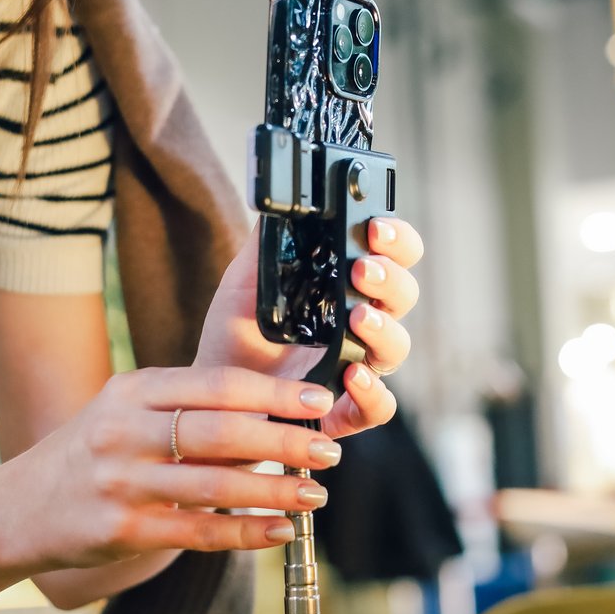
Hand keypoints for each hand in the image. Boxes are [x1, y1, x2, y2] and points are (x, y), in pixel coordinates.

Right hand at [0, 367, 344, 571]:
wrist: (17, 508)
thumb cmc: (90, 452)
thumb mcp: (125, 409)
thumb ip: (185, 405)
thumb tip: (270, 411)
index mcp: (133, 390)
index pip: (216, 385)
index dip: (273, 393)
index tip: (318, 400)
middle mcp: (124, 431)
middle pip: (221, 431)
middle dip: (284, 441)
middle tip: (328, 449)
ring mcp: (121, 482)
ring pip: (214, 484)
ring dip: (274, 490)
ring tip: (315, 494)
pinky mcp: (121, 530)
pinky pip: (196, 532)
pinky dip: (244, 531)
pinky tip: (279, 530)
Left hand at [195, 217, 424, 439]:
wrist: (211, 394)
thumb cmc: (234, 335)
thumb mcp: (243, 282)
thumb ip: (265, 244)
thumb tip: (276, 202)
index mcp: (347, 288)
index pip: (391, 255)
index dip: (395, 237)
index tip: (374, 226)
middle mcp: (362, 325)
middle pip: (404, 294)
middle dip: (390, 276)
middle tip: (362, 268)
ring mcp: (359, 368)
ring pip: (398, 347)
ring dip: (385, 328)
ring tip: (358, 317)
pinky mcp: (345, 411)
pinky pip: (379, 407)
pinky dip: (374, 393)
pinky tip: (354, 376)